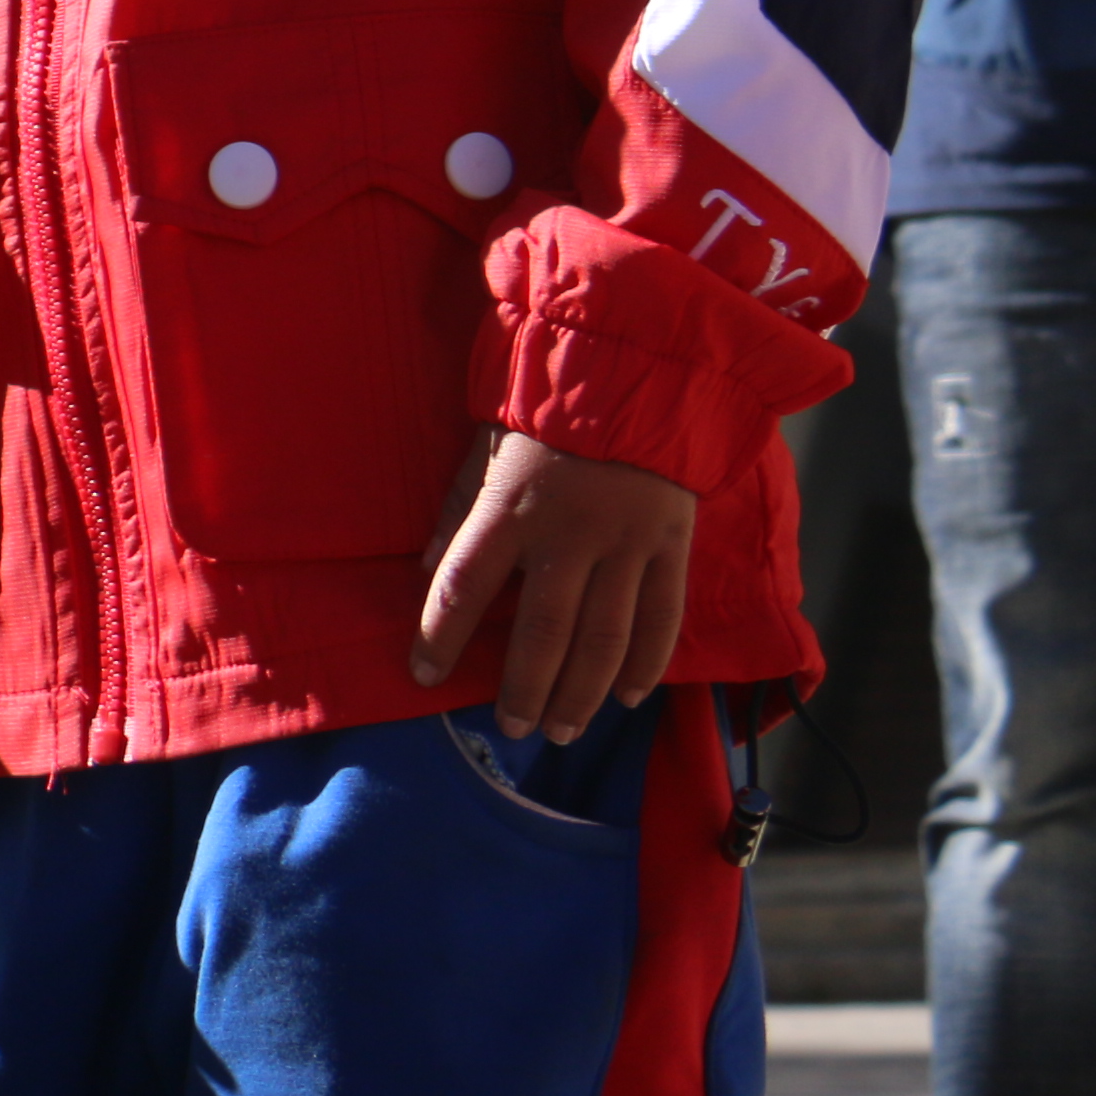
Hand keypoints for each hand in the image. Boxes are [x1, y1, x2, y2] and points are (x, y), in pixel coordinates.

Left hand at [410, 429, 699, 743]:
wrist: (638, 366)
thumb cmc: (547, 407)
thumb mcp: (486, 447)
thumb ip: (460, 509)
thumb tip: (430, 572)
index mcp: (511, 506)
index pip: (463, 585)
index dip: (440, 637)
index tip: (424, 675)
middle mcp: (568, 533)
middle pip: (541, 634)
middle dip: (524, 690)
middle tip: (512, 729)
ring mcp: (626, 543)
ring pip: (603, 639)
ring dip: (580, 694)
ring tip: (562, 729)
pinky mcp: (672, 545)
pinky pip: (661, 618)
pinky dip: (646, 664)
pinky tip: (629, 696)